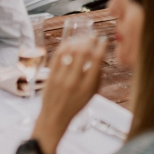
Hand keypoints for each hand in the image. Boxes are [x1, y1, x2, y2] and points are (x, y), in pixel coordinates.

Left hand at [31, 37, 107, 153]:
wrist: (54, 118)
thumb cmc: (76, 105)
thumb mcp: (92, 94)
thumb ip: (97, 76)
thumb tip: (100, 55)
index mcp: (87, 86)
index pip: (96, 61)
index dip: (101, 47)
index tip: (103, 39)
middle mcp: (74, 81)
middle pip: (83, 53)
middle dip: (90, 40)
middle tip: (93, 35)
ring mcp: (60, 78)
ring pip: (70, 52)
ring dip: (78, 41)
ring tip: (82, 38)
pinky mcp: (50, 76)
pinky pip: (57, 56)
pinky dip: (65, 46)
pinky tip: (70, 43)